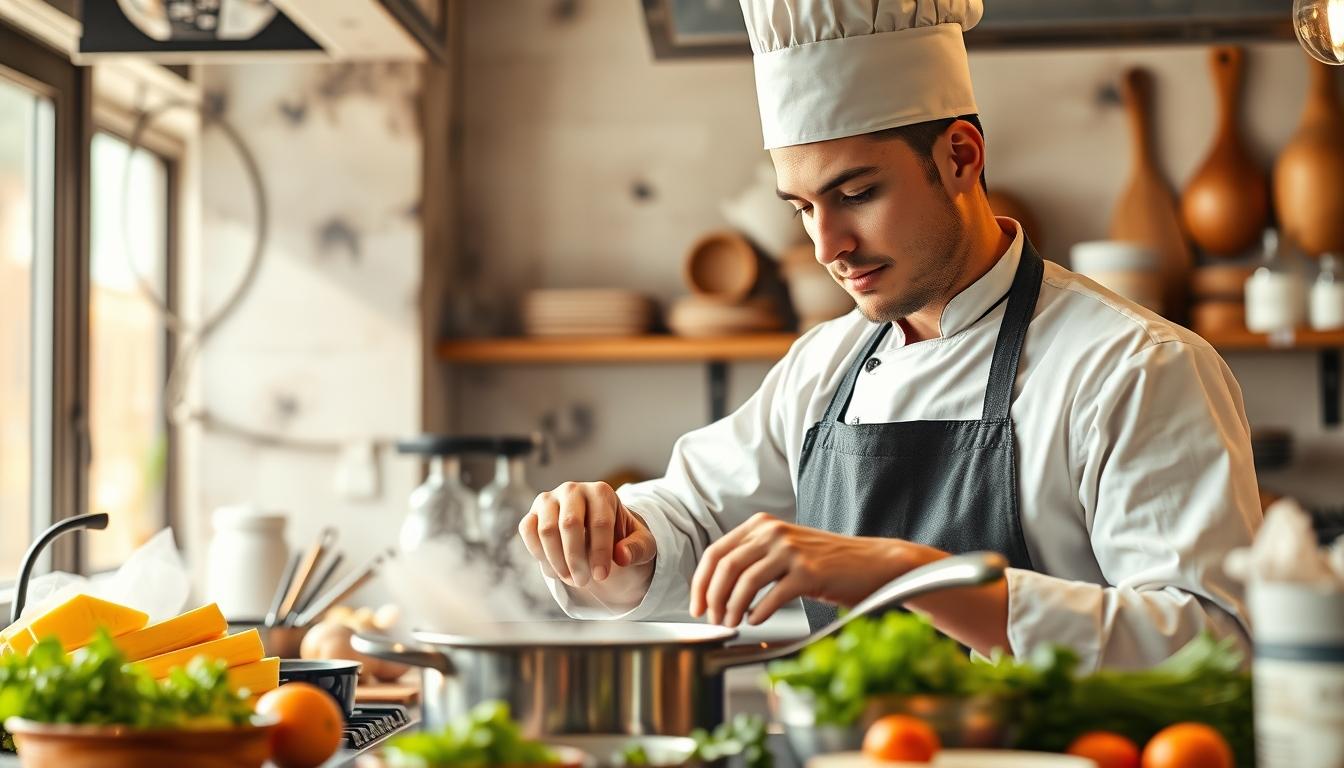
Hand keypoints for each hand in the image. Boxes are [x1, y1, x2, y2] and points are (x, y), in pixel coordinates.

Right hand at [518, 481, 656, 592]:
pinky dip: (538, 553)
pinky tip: (554, 569)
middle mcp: (573, 489)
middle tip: (583, 582)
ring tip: (571, 579)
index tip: (601, 576)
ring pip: (546, 529)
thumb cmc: (621, 537)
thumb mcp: (641, 544)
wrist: (596, 531)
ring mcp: (549, 499)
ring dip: (557, 560)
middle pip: (570, 524)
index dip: (600, 552)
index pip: (600, 522)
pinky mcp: (533, 512)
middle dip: (576, 558)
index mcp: (601, 492)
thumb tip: (622, 557)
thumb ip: (637, 549)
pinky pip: (527, 530)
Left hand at [689, 513, 934, 626]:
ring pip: (745, 582)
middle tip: (712, 619)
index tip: (697, 605)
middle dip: (712, 598)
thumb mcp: (784, 551)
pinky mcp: (810, 572)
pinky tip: (756, 621)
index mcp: (762, 525)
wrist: (872, 563)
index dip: (700, 582)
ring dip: (731, 609)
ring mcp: (792, 551)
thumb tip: (716, 590)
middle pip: (725, 566)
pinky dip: (758, 613)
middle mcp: (773, 532)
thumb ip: (753, 559)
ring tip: (732, 624)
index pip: (716, 552)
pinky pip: (772, 596)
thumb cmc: (827, 563)